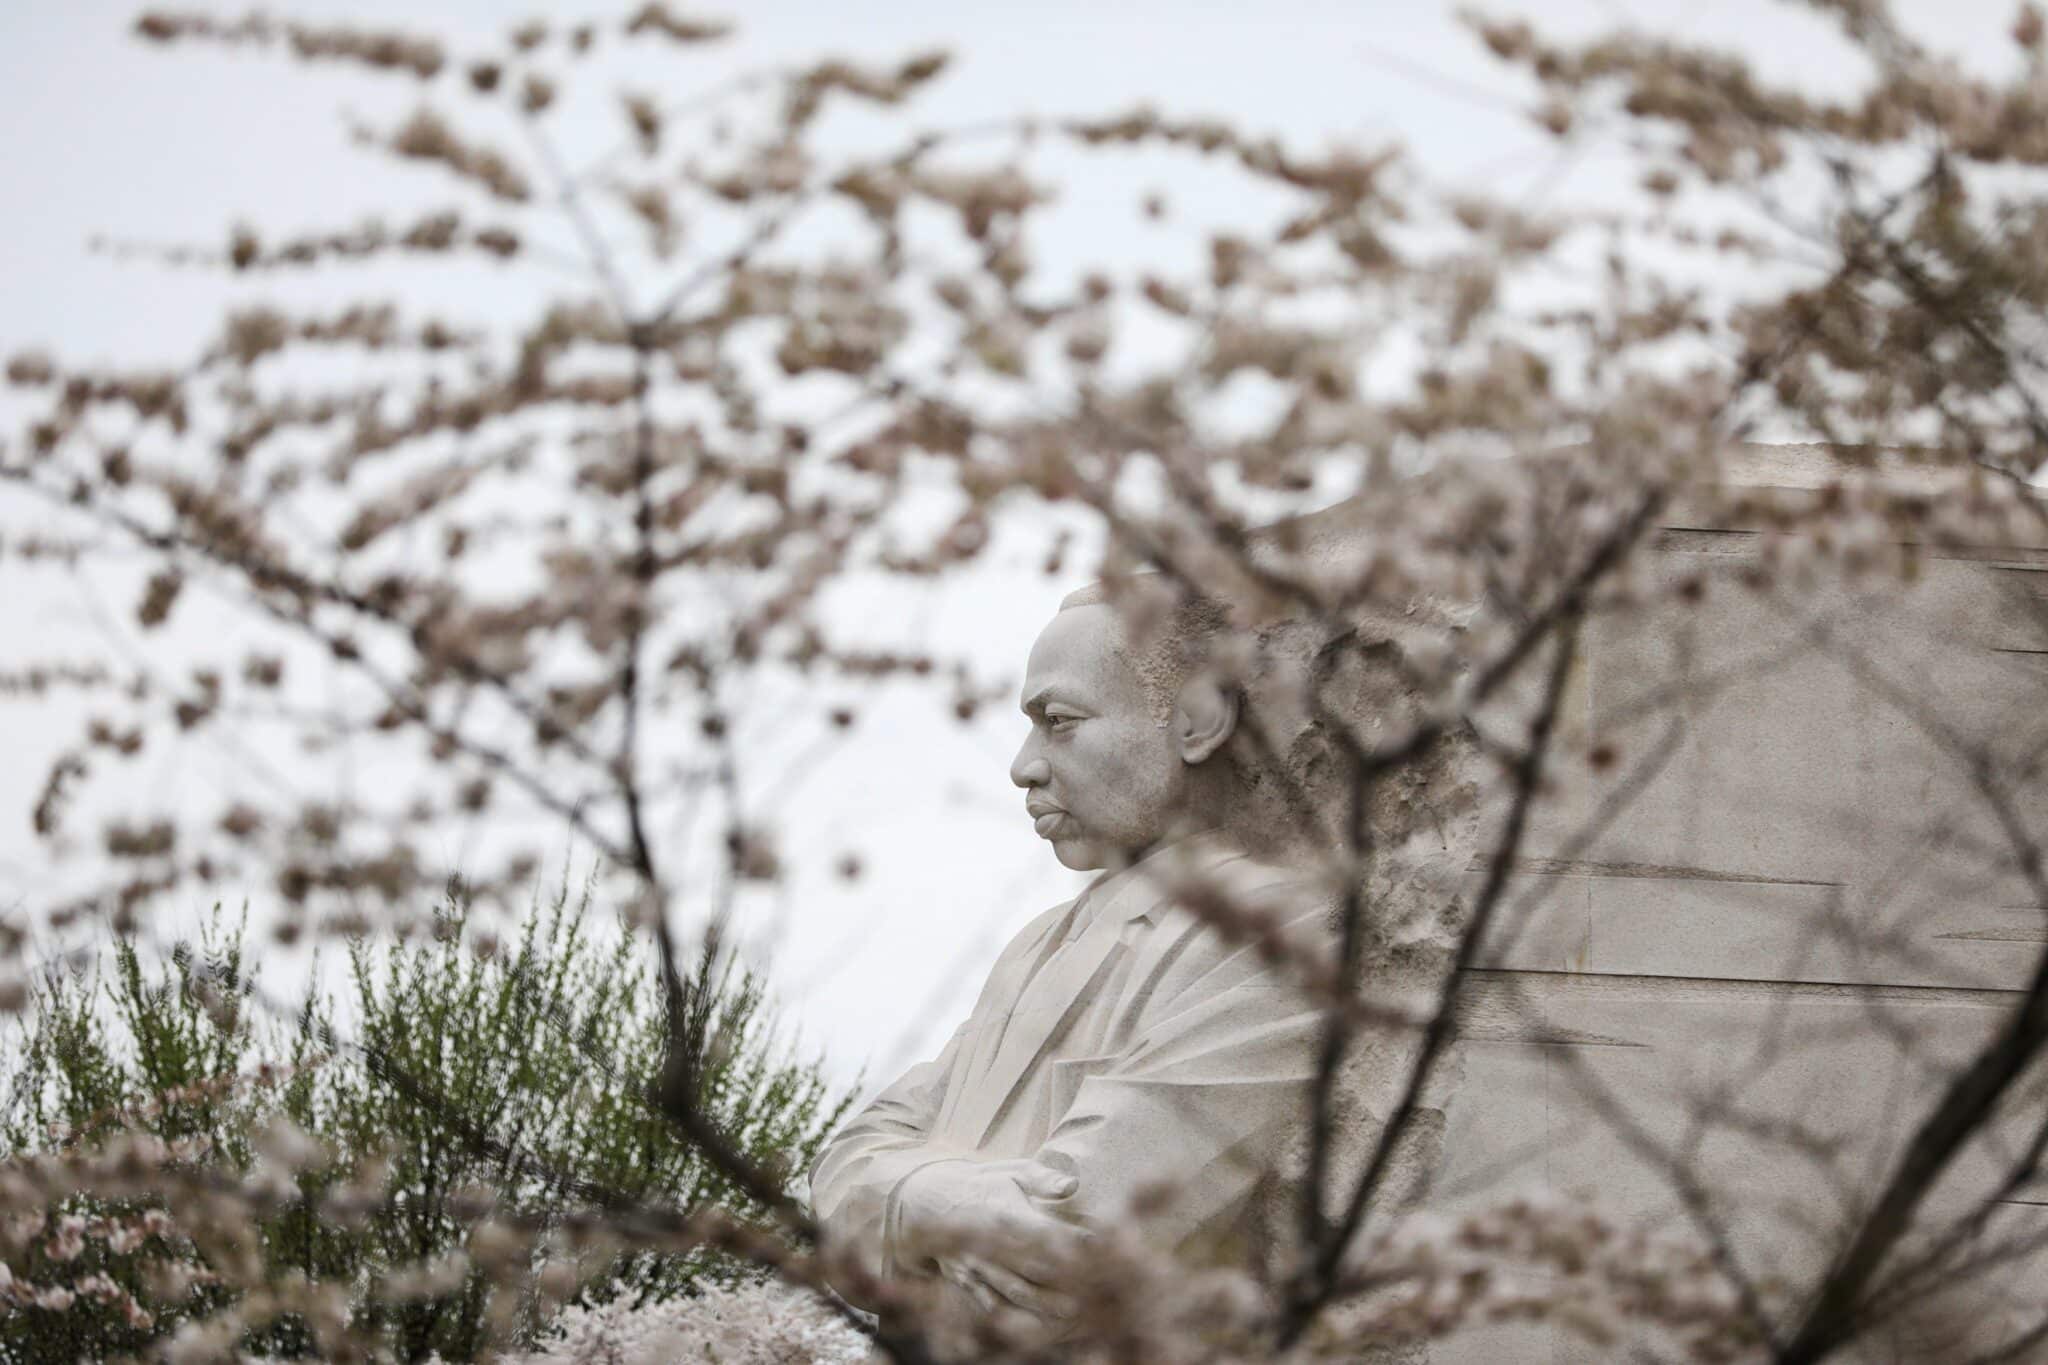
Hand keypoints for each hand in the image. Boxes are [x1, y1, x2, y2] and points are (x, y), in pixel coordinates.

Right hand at [896, 1158, 1089, 1316]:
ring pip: (1012, 1288)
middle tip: (1094, 1286)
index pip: (1044, 1231)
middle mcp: (991, 1242)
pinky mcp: (966, 1277)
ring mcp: (977, 1262)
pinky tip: (1029, 1324)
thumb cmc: (984, 1183)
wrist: (933, 1199)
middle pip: (1032, 1266)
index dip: (1070, 1241)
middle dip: (1063, 1279)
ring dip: (1041, 1302)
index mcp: (1006, 1213)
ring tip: (1070, 1312)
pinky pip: (988, 1300)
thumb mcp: (1013, 1172)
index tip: (1096, 1246)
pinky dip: (1009, 1314)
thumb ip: (1044, 1179)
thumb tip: (1073, 1185)